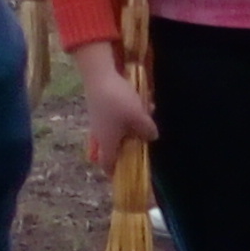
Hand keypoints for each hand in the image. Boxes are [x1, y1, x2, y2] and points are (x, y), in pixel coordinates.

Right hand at [71, 41, 157, 166]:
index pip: (107, 164)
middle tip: (134, 148)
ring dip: (126, 129)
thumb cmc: (118, 100)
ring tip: (144, 115)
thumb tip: (152, 137)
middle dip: (120, 151)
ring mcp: (97, 119)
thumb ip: (147, 130)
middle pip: (106, 150)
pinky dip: (124, 114)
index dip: (114, 172)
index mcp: (107, 142)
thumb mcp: (138, 116)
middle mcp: (99, 134)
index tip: (122, 176)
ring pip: (111, 132)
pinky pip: (112, 117)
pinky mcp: (99, 106)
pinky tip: (140, 101)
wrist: (99, 74)